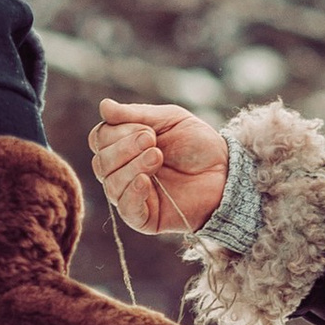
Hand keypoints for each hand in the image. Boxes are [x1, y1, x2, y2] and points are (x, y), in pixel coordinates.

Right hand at [91, 99, 227, 235]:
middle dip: (124, 147)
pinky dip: (132, 192)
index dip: (116, 131)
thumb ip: (136, 114)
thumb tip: (104, 106)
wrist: (225, 172)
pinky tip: (146, 181)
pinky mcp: (144, 218)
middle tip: (152, 140)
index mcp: (124, 148)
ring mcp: (131, 196)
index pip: (100, 139)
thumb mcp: (169, 119)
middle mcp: (122, 172)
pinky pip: (126, 209)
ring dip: (133, 166)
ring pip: (111, 183)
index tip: (147, 129)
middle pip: (101, 162)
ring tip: (158, 156)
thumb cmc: (198, 145)